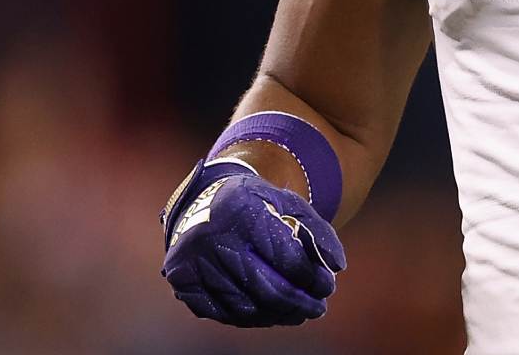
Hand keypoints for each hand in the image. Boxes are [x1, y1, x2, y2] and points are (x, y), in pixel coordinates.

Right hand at [161, 159, 345, 326]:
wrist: (205, 200)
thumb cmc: (255, 204)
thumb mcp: (288, 203)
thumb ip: (316, 231)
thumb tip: (336, 266)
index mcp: (246, 212)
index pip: (287, 258)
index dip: (312, 278)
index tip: (327, 288)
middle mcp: (214, 238)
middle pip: (266, 287)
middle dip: (298, 303)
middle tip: (317, 309)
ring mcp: (193, 262)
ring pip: (244, 305)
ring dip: (276, 315)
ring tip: (297, 314)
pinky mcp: (182, 281)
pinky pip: (222, 312)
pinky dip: (249, 318)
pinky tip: (268, 315)